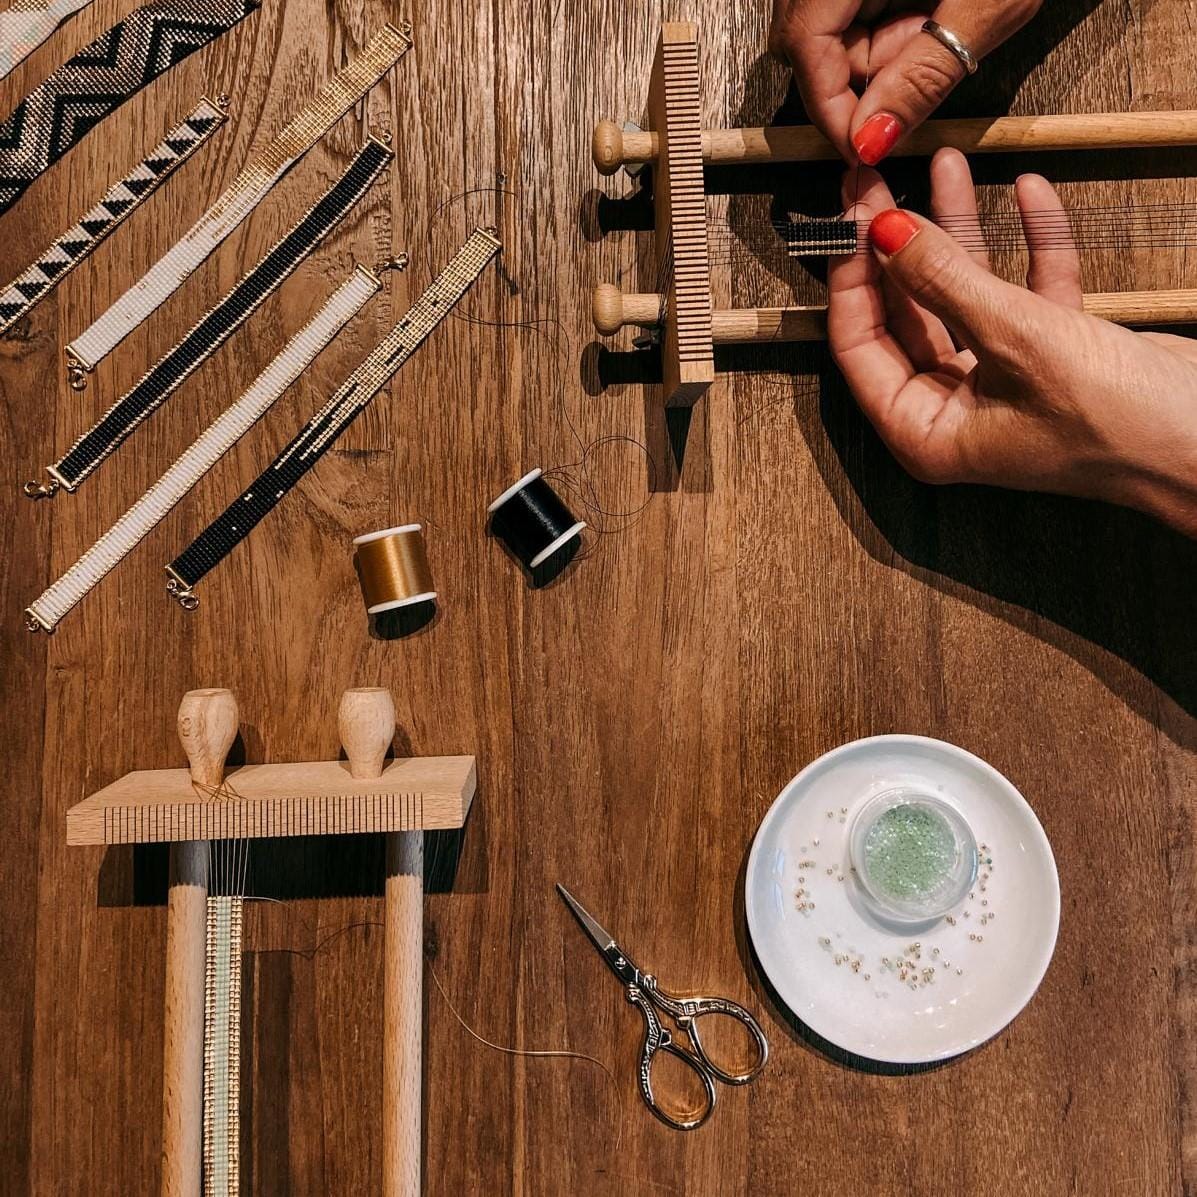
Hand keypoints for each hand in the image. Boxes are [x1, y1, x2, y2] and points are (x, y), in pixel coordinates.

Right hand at [769, 0, 1041, 162]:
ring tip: (935, 26)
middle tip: (921, 64)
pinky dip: (885, 25)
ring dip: (875, 51)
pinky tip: (926, 12)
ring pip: (828, 27)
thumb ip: (923, 75)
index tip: (864, 146)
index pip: (804, 42)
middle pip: (808, 37)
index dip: (829, 105)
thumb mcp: (988, 4)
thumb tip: (870, 140)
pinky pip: (850, 8)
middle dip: (859, 74)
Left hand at [828, 149, 1196, 536]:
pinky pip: (1025, 289)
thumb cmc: (1115, 422)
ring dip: (958, 230)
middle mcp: (952, 410)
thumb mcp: (1019, 339)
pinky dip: (1029, 243)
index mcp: (924, 431)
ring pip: (961, 294)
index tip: (850, 213)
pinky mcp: (1049, 354)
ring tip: (943, 162)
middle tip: (873, 181)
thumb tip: (884, 232)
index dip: (851, 275)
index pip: (859, 345)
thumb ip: (946, 282)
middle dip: (894, 244)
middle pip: (904, 314)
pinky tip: (1027, 190)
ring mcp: (999, 381)